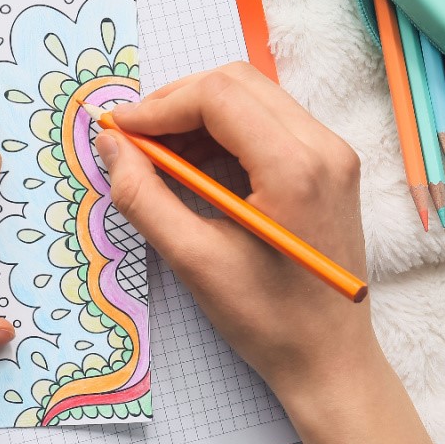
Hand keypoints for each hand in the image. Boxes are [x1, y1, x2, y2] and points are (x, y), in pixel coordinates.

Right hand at [97, 62, 371, 401]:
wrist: (330, 360)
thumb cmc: (268, 321)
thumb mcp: (194, 261)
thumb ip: (144, 197)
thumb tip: (110, 146)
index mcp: (296, 168)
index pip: (218, 96)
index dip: (159, 107)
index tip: (118, 131)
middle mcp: (325, 148)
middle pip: (237, 83)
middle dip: (176, 103)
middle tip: (132, 139)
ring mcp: (333, 154)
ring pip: (253, 97)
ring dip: (198, 114)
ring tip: (157, 154)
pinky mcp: (331, 167)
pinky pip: (270, 122)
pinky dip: (224, 131)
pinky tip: (194, 164)